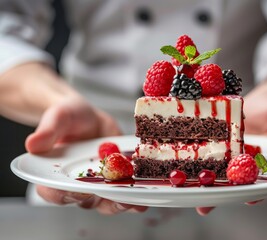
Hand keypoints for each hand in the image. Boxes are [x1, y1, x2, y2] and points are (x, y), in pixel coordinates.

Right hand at [25, 96, 146, 213]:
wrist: (87, 115)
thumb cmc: (68, 117)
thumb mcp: (58, 116)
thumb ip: (48, 130)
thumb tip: (32, 144)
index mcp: (54, 174)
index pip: (54, 192)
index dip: (65, 194)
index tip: (81, 189)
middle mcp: (77, 184)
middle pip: (87, 200)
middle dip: (104, 201)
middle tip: (120, 199)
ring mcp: (98, 183)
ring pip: (108, 201)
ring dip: (123, 202)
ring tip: (137, 200)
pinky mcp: (116, 179)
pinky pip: (124, 191)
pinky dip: (134, 194)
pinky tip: (147, 192)